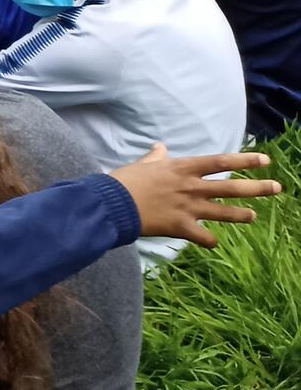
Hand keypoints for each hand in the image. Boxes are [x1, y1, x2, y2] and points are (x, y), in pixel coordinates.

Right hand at [108, 147, 275, 247]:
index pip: (221, 162)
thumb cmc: (124, 181)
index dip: (245, 161)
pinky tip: (212, 242)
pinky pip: (204, 237)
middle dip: (258, 188)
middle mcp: (191, 187)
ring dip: (242, 214)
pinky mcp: (181, 227)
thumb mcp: (143, 165)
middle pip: (232, 187)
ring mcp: (188, 208)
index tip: (265, 160)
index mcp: (183, 169)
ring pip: (224, 212)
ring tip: (253, 216)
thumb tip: (160, 147)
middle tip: (277, 188)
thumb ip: (156, 157)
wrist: (111, 204)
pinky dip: (209, 240)